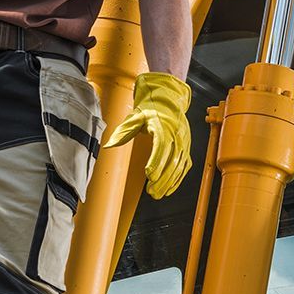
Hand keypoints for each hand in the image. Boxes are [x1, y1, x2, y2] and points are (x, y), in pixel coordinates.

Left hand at [104, 71, 191, 198]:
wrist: (168, 99)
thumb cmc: (151, 108)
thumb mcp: (135, 117)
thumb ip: (123, 132)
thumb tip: (108, 146)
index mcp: (163, 126)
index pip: (161, 146)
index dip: (156, 161)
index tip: (149, 174)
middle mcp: (176, 135)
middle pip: (171, 160)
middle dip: (162, 178)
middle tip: (152, 192)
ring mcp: (183, 142)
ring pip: (179, 166)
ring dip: (169, 182)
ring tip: (157, 194)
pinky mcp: (186, 148)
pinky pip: (184, 166)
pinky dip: (178, 179)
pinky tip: (168, 189)